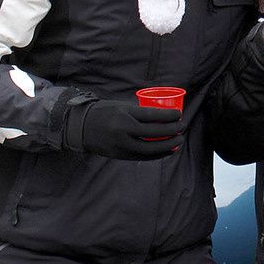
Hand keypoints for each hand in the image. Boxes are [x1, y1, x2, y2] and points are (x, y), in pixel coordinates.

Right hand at [64, 97, 182, 159]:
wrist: (81, 127)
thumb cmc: (106, 112)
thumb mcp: (122, 106)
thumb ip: (140, 112)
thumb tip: (164, 115)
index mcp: (124, 116)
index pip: (152, 116)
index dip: (169, 116)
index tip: (180, 114)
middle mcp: (123, 132)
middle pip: (155, 133)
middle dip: (172, 131)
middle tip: (182, 126)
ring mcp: (121, 146)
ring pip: (151, 148)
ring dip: (168, 145)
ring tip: (179, 140)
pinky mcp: (120, 155)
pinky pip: (143, 156)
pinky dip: (157, 154)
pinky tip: (168, 150)